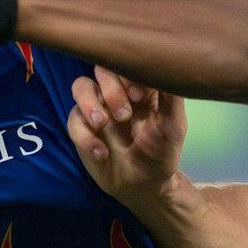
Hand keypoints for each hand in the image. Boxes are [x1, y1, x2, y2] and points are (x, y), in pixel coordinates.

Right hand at [67, 67, 189, 204]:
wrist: (143, 185)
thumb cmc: (162, 151)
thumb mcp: (173, 126)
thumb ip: (172, 98)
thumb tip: (170, 68)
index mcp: (141, 86)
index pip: (128, 62)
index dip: (129, 73)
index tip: (138, 96)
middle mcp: (117, 91)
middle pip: (102, 69)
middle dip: (111, 90)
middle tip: (124, 116)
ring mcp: (97, 107)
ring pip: (81, 86)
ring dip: (89, 103)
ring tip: (102, 123)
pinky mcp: (82, 127)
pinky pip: (73, 120)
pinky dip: (84, 136)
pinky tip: (101, 153)